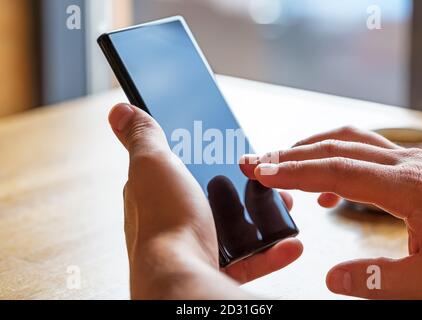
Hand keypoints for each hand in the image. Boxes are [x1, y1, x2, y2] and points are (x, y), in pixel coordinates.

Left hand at [108, 103, 301, 298]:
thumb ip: (143, 136)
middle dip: (243, 184)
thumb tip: (120, 111)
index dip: (205, 154)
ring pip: (235, 225)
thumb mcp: (154, 164)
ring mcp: (196, 242)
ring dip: (263, 214)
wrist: (181, 278)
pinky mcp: (216, 266)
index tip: (229, 147)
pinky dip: (271, 250)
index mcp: (157, 190)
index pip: (182, 164)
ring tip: (282, 203)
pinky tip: (288, 243)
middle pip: (214, 193)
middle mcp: (174, 217)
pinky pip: (249, 257)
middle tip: (265, 175)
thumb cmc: (165, 221)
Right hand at [241, 126, 421, 298]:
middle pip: (335, 148)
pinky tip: (325, 189)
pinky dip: (333, 161)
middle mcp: (406, 165)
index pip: (336, 171)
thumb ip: (382, 281)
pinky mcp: (410, 170)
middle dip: (291, 154)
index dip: (295, 171)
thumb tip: (334, 278)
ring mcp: (409, 163)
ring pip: (348, 142)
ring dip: (309, 150)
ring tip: (279, 164)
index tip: (262, 173)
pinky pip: (362, 154)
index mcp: (408, 187)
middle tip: (256, 161)